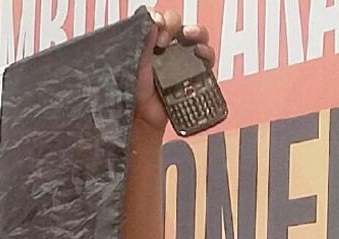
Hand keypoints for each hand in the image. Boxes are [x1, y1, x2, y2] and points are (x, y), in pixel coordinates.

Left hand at [135, 11, 215, 132]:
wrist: (141, 119)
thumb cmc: (132, 93)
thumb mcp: (133, 65)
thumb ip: (142, 43)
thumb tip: (153, 22)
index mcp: (147, 42)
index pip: (157, 19)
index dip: (159, 19)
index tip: (155, 27)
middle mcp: (165, 47)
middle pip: (177, 23)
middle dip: (173, 24)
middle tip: (164, 40)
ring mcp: (180, 60)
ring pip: (196, 36)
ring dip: (196, 31)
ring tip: (189, 36)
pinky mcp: (193, 74)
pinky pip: (206, 58)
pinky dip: (207, 53)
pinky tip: (200, 53)